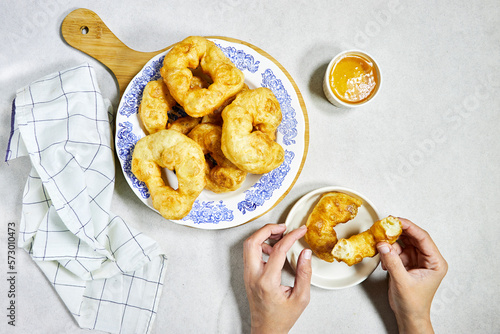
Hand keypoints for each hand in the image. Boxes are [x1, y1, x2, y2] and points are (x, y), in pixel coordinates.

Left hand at [243, 224, 311, 333]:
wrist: (266, 330)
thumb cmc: (282, 317)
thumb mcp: (301, 298)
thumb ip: (304, 274)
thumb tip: (305, 253)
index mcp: (267, 281)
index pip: (277, 250)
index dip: (291, 236)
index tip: (300, 231)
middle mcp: (253, 276)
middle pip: (252, 242)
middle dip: (268, 229)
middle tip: (283, 227)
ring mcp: (248, 275)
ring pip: (248, 245)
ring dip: (262, 236)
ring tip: (279, 235)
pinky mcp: (248, 275)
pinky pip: (250, 253)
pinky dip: (260, 244)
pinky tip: (273, 248)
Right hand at [376, 218, 447, 333]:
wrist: (409, 316)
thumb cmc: (413, 303)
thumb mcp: (402, 281)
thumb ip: (392, 261)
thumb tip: (384, 244)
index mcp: (435, 262)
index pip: (423, 238)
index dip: (410, 227)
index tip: (397, 220)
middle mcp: (427, 259)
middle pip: (413, 237)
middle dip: (398, 232)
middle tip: (385, 225)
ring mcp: (417, 260)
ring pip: (404, 243)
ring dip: (391, 241)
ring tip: (381, 240)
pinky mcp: (407, 263)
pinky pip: (397, 250)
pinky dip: (388, 250)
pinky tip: (383, 255)